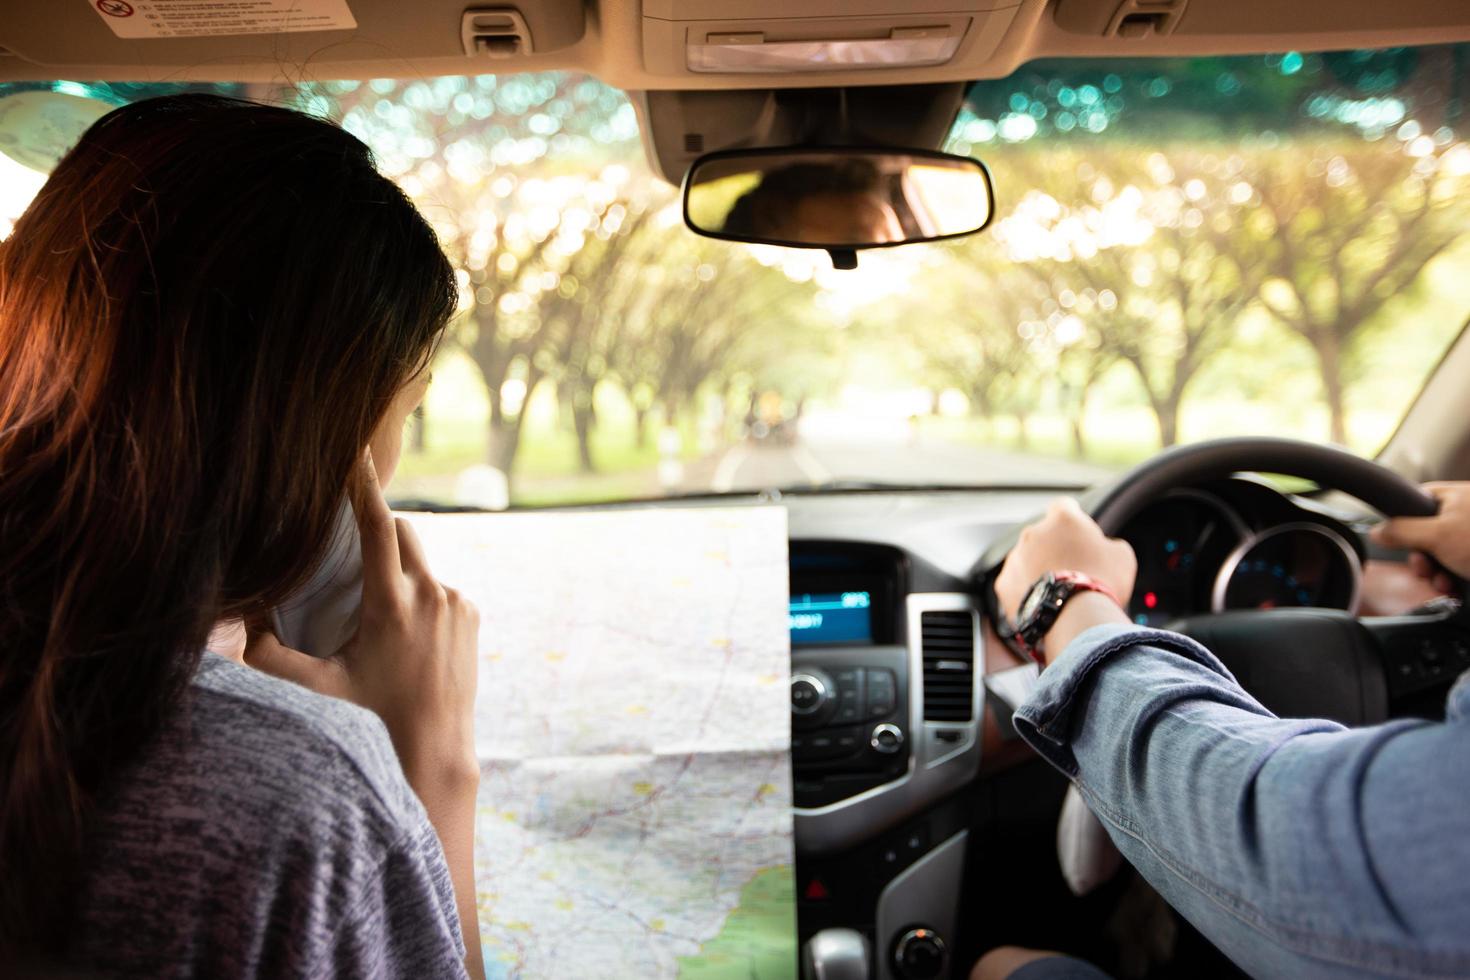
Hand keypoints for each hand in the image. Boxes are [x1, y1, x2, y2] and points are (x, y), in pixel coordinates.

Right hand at [245, 448, 480, 794]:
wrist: (435, 754)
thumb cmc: (369, 725)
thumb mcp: (313, 692)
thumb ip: (268, 654)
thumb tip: (243, 618)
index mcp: (392, 606)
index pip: (375, 528)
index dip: (361, 485)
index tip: (354, 451)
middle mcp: (432, 596)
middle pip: (400, 533)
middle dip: (373, 529)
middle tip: (346, 544)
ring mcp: (457, 605)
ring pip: (418, 563)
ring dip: (394, 571)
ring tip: (371, 613)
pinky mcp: (471, 616)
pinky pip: (437, 588)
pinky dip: (416, 595)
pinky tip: (400, 634)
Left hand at [995, 498, 1136, 663]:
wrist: (1076, 617)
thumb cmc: (1103, 583)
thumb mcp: (1122, 555)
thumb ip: (1108, 544)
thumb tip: (1104, 548)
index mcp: (1062, 519)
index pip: (1064, 506)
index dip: (1073, 518)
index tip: (1078, 532)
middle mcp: (1033, 533)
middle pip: (1044, 536)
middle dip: (1055, 549)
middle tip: (1074, 571)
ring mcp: (1015, 558)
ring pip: (1027, 559)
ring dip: (1038, 569)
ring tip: (1058, 592)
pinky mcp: (1004, 584)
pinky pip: (1015, 583)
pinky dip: (1026, 591)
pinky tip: (1043, 603)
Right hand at [1370, 482, 1469, 588]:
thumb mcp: (1437, 535)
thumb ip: (1401, 530)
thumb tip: (1376, 530)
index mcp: (1456, 496)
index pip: (1415, 501)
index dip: (1403, 522)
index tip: (1400, 542)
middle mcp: (1466, 514)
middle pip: (1426, 532)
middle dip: (1422, 556)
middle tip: (1425, 567)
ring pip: (1442, 553)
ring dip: (1437, 573)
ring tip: (1443, 582)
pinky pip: (1457, 567)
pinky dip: (1453, 580)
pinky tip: (1454, 588)